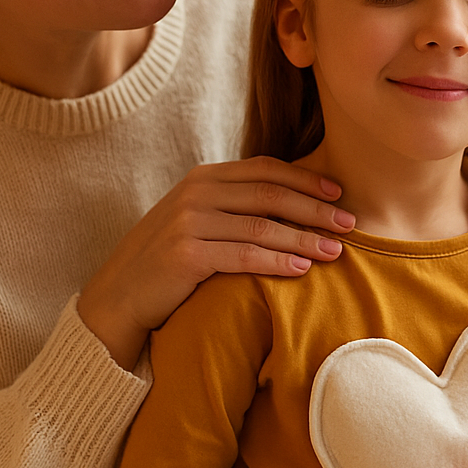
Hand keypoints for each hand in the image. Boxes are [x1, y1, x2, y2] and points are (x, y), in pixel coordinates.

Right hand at [78, 157, 353, 368]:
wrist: (117, 299)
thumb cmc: (166, 263)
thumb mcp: (197, 221)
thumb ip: (233, 206)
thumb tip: (293, 202)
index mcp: (202, 178)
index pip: (266, 169)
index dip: (306, 179)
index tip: (339, 192)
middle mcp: (195, 193)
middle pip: (271, 194)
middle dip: (316, 208)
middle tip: (351, 223)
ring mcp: (189, 222)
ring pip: (263, 227)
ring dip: (305, 239)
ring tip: (336, 252)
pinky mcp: (186, 254)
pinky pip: (245, 256)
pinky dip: (278, 262)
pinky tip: (302, 270)